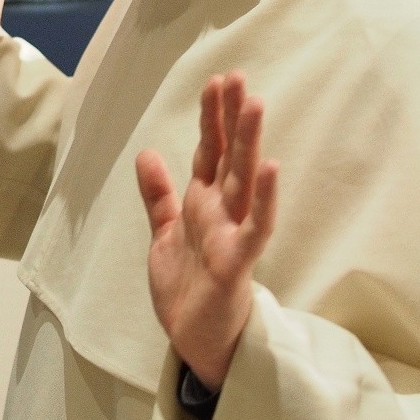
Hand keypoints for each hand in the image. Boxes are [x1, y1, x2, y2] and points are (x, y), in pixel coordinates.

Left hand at [134, 71, 278, 390]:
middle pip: (229, 156)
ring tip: (256, 105)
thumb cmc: (187, 289)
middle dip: (232, 117)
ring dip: (250, 143)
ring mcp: (233, 234)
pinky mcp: (238, 262)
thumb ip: (158, 196)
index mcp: (202, 203)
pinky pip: (256, 226)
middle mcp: (222, 212)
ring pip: (244, 180)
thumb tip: (147, 152)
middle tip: (237, 77)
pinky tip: (272, 168)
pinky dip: (264, 198)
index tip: (217, 81)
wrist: (195, 342)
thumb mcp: (164, 235)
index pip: (209, 151)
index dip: (212, 118)